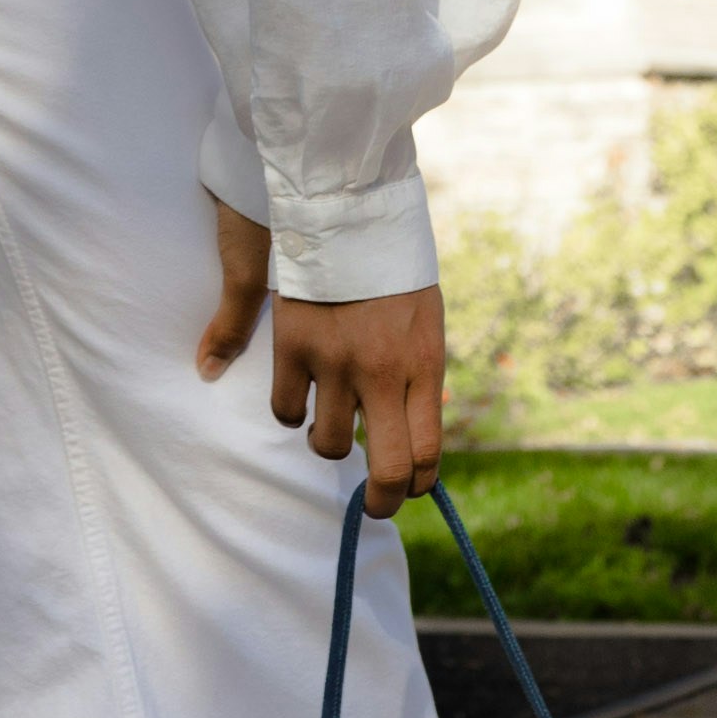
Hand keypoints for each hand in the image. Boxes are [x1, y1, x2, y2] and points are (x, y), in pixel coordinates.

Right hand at [196, 212, 444, 515]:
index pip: (429, 451)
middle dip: (382, 502)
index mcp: (426, 363)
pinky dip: (293, 412)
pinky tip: (303, 393)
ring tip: (332, 427)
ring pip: (330, 445)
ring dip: (331, 444)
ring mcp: (336, 363)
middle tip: (374, 507)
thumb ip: (418, 378)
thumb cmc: (394, 268)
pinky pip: (287, 411)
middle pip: (389, 470)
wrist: (347, 210)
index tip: (412, 488)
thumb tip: (413, 440)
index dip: (419, 484)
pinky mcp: (293, 347)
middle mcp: (384, 372)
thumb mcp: (423, 321)